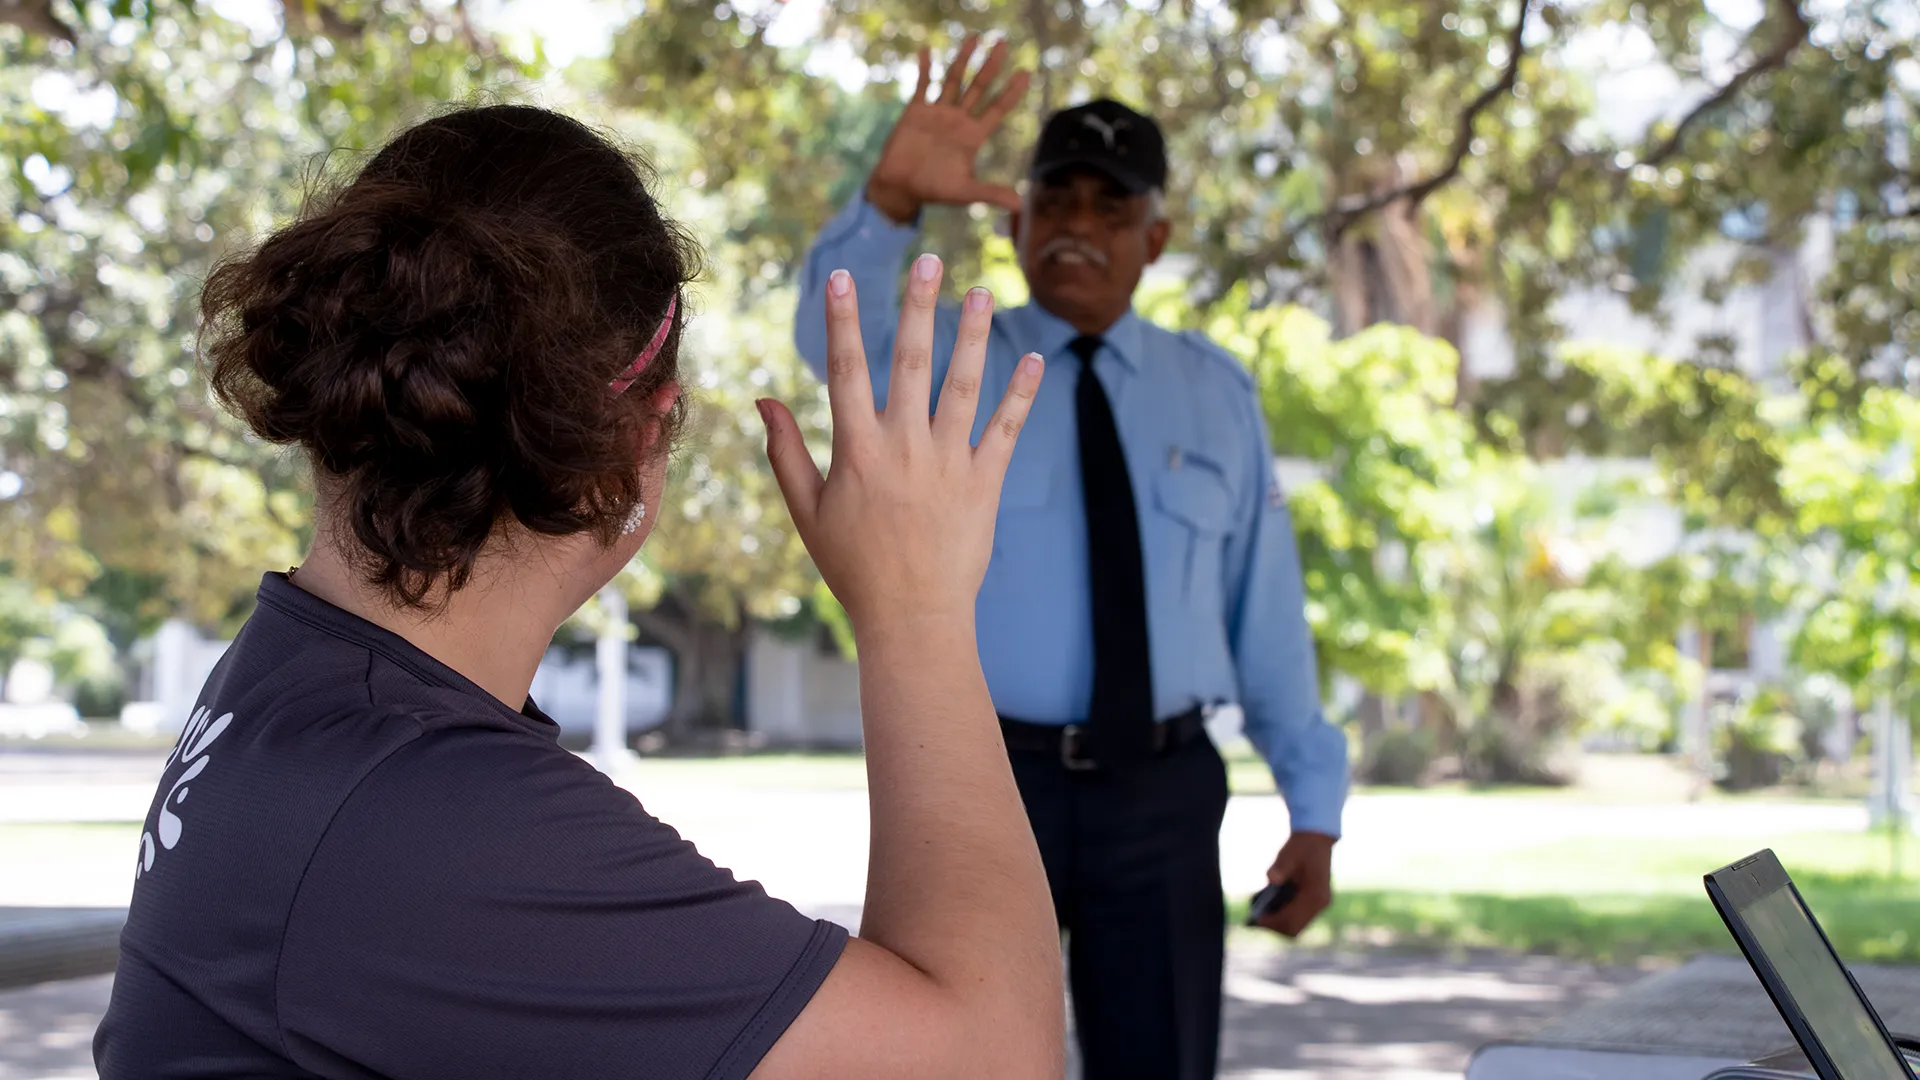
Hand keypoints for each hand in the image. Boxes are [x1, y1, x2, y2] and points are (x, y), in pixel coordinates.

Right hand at [759, 256, 1043, 637]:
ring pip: (964, 385)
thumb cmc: (853, 568)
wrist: (913, 618)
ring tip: (982, 291)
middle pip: (912, 361)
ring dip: (974, 335)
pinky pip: (1007, 429)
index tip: (844, 275)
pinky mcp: (986, 482)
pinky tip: (1035, 358)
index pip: (846, 369)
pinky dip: (1022, 393)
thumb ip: (785, 453)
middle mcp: (904, 446)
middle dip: (919, 306)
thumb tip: (762, 400)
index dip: (843, 320)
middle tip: (930, 260)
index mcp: (857, 450)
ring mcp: (949, 462)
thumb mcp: (807, 512)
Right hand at [866, 34, 1031, 223]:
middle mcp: (959, 120)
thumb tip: (1021, 205)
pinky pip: (923, 85)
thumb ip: (991, 193)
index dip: (1011, 92)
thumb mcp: (964, 192)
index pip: (997, 109)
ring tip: (974, 38)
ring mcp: (938, 113)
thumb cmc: (933, 190)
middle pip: (979, 87)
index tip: (1025, 73)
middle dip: (991, 66)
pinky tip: (928, 50)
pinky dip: (926, 68)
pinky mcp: (916, 111)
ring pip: (954, 80)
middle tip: (1003, 43)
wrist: (899, 187)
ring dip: (963, 59)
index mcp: (973, 136)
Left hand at [1254, 832, 1335, 936]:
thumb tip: (1271, 879)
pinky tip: (1268, 907)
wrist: (1316, 840)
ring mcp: (1318, 905)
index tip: (1256, 918)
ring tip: (1258, 914)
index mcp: (1316, 895)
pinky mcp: (1313, 904)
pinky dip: (1281, 916)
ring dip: (1277, 923)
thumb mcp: (1289, 853)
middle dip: (1273, 926)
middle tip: (1254, 919)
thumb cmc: (1301, 847)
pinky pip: (1296, 918)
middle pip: (1293, 928)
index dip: (1273, 922)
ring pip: (1295, 926)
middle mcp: (1320, 904)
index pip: (1292, 920)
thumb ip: (1281, 867)